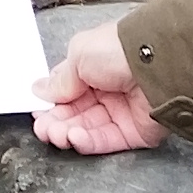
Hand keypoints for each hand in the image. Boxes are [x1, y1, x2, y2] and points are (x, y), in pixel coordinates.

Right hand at [33, 22, 167, 154]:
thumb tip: (40, 90)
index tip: (38, 111)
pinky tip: (74, 137)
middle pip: (74, 113)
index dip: (51, 103)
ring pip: (86, 130)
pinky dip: (86, 142)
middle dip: (55, 122)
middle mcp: (106, 91)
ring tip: (56, 133)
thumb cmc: (119, 50)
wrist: (154, 65)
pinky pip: (105, 141)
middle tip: (42, 127)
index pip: (66, 91)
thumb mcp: (79, 55)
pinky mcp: (132, 133)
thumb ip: (59, 79)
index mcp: (94, 68)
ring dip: (67, 133)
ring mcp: (120, 112)